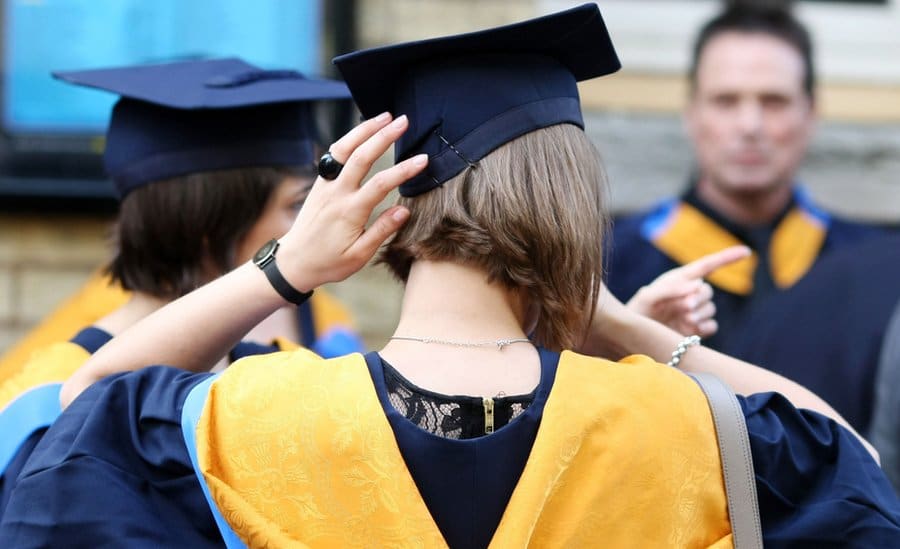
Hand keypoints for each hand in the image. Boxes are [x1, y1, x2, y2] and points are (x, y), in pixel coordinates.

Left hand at [278, 113, 427, 290]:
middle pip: (361, 156)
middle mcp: (336, 193)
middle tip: (404, 121)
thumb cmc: (329, 262)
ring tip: (385, 116)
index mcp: (349, 212)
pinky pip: (334, 154)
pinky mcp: (320, 183)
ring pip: (344, 148)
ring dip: (364, 129)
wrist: (294, 261)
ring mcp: (326, 185)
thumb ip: (381, 231)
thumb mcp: (359, 256)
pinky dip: (350, 138)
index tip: (423, 160)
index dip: (403, 170)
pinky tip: (363, 131)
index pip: (381, 184)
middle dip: (384, 136)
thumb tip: (403, 210)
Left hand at [625, 246, 749, 336]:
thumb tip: (696, 285)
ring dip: (698, 314)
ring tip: (681, 319)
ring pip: (710, 309)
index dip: (727, 257)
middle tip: (683, 307)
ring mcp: (694, 312)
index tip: (746, 251)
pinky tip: (690, 329)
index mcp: (680, 279)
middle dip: (697, 299)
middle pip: (708, 291)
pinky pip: (711, 326)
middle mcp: (690, 294)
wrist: (634, 336)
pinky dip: (703, 327)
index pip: (707, 265)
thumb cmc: (638, 312)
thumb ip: (670, 289)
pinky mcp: (696, 329)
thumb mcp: (647, 297)